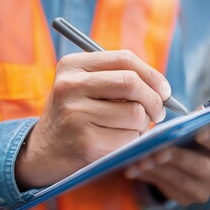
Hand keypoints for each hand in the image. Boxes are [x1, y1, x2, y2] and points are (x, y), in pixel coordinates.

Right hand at [15, 50, 169, 189]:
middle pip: (132, 83)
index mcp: (73, 65)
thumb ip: (121, 79)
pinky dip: (133, 140)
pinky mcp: (85, 143)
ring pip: (136, 113)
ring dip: (144, 124)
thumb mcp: (88, 87)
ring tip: (132, 127)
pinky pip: (129, 138)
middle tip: (159, 112)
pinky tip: (119, 141)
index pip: (125, 59)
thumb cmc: (78, 114)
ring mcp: (76, 115)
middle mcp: (70, 86)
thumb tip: (164, 90)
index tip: (164, 90)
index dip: (152, 75)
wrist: (45, 150)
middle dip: (155, 99)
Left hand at [125, 120, 209, 204]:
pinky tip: (134, 169)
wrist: (196, 165)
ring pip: (178, 180)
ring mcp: (202, 191)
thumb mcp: (207, 128)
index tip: (199, 132)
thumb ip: (206, 119)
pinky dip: (148, 177)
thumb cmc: (199, 140)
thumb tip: (202, 111)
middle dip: (176, 157)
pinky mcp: (184, 199)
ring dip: (157, 169)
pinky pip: (164, 187)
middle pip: (198, 166)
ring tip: (139, 160)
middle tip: (158, 151)